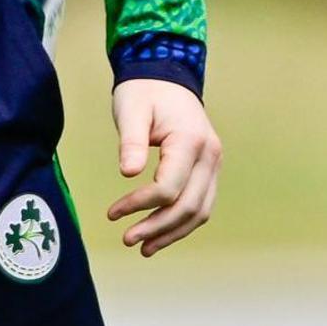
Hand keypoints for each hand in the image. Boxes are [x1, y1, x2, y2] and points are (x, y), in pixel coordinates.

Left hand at [107, 80, 223, 254]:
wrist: (166, 78)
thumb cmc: (144, 93)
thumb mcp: (131, 111)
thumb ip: (130, 142)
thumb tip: (128, 173)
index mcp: (190, 141)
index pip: (169, 187)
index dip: (140, 204)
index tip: (113, 213)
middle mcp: (210, 155)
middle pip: (188, 206)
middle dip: (157, 227)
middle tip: (128, 239)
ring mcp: (213, 164)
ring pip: (199, 211)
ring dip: (172, 233)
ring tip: (144, 248)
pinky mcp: (209, 171)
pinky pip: (201, 204)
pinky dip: (182, 224)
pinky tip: (159, 235)